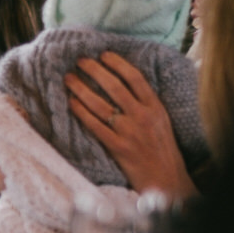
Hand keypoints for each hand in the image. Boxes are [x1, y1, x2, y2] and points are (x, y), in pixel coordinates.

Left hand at [65, 51, 198, 199]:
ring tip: (69, 78)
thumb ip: (146, 103)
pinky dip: (81, 112)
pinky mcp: (118, 147)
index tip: (103, 54)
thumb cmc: (161, 148)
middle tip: (80, 61)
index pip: (135, 78)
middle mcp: (142, 116)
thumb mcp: (161, 120)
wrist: (165, 178)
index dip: (117, 63)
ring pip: (100, 104)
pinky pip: (94, 125)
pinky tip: (70, 102)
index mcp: (155, 106)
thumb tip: (123, 82)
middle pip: (114, 86)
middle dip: (94, 70)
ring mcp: (129, 132)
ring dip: (81, 89)